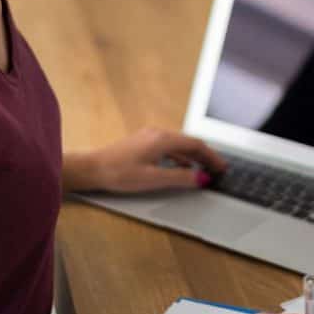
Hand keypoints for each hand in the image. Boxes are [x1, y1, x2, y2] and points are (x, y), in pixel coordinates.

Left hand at [66, 127, 227, 193]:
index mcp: (163, 139)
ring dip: (193, 157)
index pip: (196, 145)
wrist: (92, 169)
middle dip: (205, 156)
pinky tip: (180, 168)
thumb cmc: (118, 173)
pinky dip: (180, 157)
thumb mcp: (154, 179)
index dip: (212, 157)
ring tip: (202, 170)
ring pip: (179, 145)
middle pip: (189, 143)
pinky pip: (168, 147)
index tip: (222, 167)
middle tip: (217, 169)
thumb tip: (201, 178)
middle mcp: (157, 134)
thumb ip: (180, 178)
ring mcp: (149, 137)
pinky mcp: (142, 143)